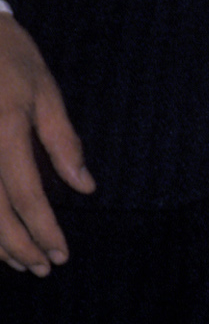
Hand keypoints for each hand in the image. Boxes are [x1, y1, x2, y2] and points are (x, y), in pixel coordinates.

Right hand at [0, 16, 94, 272]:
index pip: (26, 196)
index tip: (61, 254)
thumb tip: (85, 188)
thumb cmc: (8, 55)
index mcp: (5, 131)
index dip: (44, 230)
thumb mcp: (44, 90)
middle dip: (20, 247)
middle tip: (43, 268)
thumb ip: (62, 141)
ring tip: (19, 262)